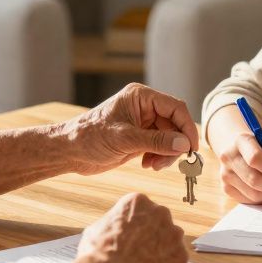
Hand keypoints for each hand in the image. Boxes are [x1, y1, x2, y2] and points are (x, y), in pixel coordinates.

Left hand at [61, 83, 199, 174]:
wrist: (69, 151)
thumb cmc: (90, 137)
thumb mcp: (125, 139)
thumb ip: (156, 140)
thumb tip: (184, 144)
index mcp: (141, 97)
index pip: (175, 108)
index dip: (187, 127)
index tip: (192, 148)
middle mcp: (144, 107)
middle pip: (175, 124)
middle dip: (175, 144)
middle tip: (168, 162)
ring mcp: (142, 122)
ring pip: (169, 137)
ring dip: (167, 153)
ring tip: (153, 165)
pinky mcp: (139, 137)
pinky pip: (160, 145)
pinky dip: (159, 156)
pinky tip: (147, 164)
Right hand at [62, 192, 187, 262]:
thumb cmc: (97, 253)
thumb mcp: (97, 228)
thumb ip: (113, 223)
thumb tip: (115, 228)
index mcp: (138, 202)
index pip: (142, 210)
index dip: (136, 225)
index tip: (132, 236)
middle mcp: (160, 212)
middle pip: (160, 222)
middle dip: (152, 235)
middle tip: (140, 251)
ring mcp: (174, 234)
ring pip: (171, 240)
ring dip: (163, 250)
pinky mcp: (181, 256)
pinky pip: (177, 260)